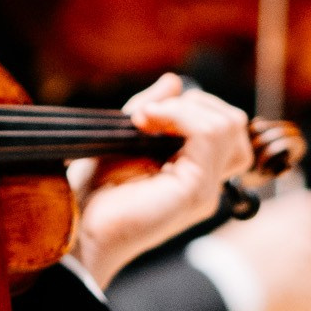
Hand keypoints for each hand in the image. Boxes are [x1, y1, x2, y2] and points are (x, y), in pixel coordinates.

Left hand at [70, 76, 252, 286]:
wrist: (76, 228)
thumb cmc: (94, 192)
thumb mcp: (124, 136)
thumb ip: (152, 110)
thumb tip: (174, 82)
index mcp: (193, 172)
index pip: (224, 128)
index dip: (191, 108)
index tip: (145, 115)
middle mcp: (205, 182)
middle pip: (235, 124)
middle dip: (194, 103)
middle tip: (147, 116)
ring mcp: (204, 189)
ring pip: (229, 124)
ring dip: (185, 108)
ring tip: (145, 119)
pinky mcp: (195, 192)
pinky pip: (210, 134)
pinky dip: (179, 115)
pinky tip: (146, 123)